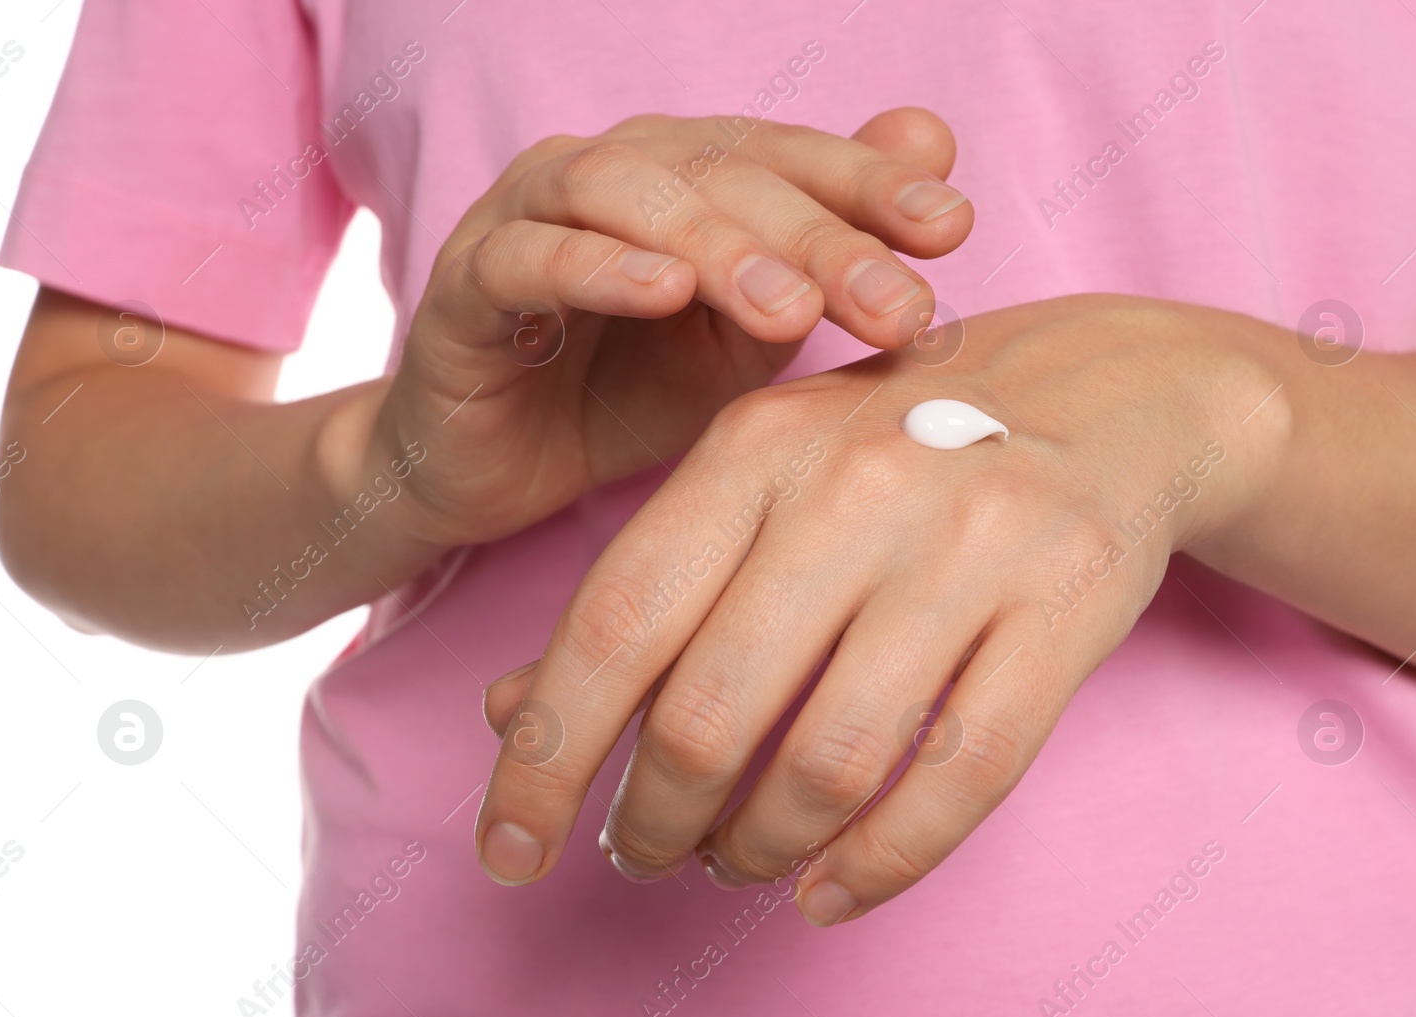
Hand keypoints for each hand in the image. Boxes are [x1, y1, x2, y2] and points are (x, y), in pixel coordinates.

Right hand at [330, 108, 972, 544]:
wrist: (495, 470)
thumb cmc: (628, 393)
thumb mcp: (750, 340)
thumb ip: (828, 253)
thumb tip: (938, 147)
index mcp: (690, 177)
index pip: (794, 160)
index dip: (872, 186)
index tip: (952, 233)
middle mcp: (614, 172)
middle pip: (726, 174)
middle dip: (818, 237)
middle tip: (893, 304)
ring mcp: (531, 216)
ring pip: (627, 194)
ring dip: (717, 244)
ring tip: (787, 309)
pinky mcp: (463, 282)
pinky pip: (530, 258)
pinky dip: (596, 268)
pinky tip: (663, 293)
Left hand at [473, 294, 1290, 922]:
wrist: (1101, 395)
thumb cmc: (895, 452)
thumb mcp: (757, 480)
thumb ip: (643, 589)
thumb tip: (512, 716)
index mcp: (755, 447)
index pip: (614, 624)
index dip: (544, 757)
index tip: (506, 848)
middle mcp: (856, 488)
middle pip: (711, 712)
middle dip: (651, 818)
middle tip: (641, 851)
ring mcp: (972, 548)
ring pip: (830, 762)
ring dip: (756, 848)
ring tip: (732, 862)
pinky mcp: (1068, 609)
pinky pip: (960, 781)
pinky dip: (879, 866)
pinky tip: (828, 892)